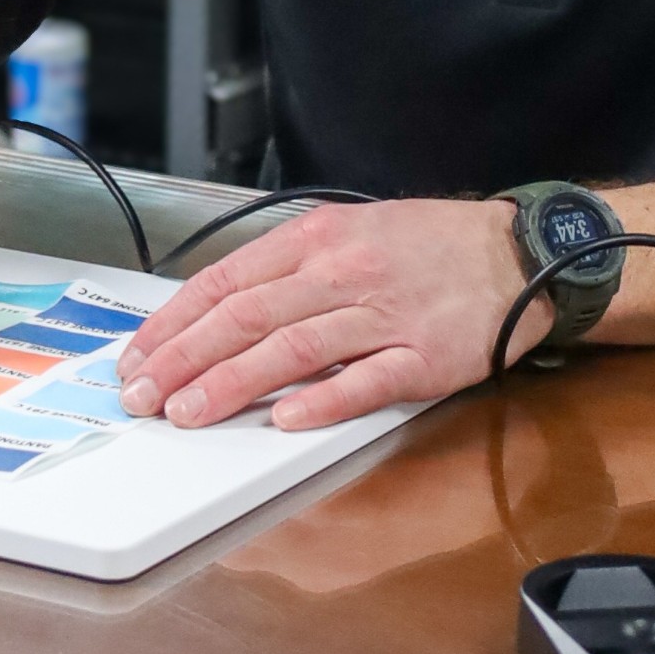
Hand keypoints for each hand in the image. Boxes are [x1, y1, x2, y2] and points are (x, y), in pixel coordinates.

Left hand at [116, 198, 554, 431]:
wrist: (515, 253)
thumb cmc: (428, 247)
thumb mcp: (347, 233)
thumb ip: (287, 269)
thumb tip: (217, 310)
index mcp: (317, 240)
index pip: (227, 281)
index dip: (175, 322)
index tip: (139, 355)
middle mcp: (343, 273)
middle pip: (246, 316)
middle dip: (184, 358)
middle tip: (142, 394)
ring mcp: (383, 316)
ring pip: (292, 349)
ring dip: (232, 383)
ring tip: (188, 412)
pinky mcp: (423, 356)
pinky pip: (365, 381)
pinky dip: (321, 401)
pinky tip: (284, 420)